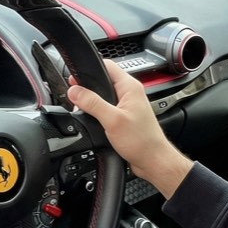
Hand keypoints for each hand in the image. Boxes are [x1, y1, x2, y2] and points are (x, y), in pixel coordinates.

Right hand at [68, 59, 191, 198]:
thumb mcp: (112, 120)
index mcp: (130, 87)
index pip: (107, 65)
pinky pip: (106, 109)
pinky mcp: (123, 118)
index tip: (75, 78)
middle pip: (103, 80)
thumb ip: (92, 103)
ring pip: (103, 96)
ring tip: (82, 108)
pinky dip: (97, 112)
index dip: (89, 69)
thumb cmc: (142, 141)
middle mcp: (129, 94)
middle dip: (87, 87)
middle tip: (75, 95)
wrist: (152, 161)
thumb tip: (75, 91)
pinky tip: (91, 119)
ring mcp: (127, 106)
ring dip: (92, 101)